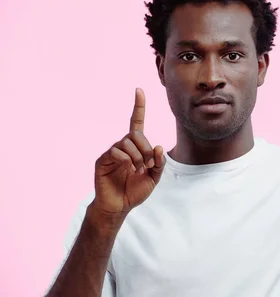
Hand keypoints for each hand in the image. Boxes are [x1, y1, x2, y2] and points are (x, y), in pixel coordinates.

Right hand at [92, 88, 165, 216]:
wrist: (119, 206)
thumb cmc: (134, 191)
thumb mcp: (154, 178)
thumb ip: (159, 163)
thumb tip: (158, 146)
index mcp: (135, 148)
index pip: (136, 122)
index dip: (138, 106)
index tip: (139, 90)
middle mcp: (123, 146)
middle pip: (136, 134)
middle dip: (146, 149)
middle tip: (147, 165)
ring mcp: (111, 152)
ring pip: (127, 142)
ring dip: (138, 156)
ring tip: (137, 170)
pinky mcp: (102, 160)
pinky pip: (116, 151)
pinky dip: (126, 159)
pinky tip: (128, 169)